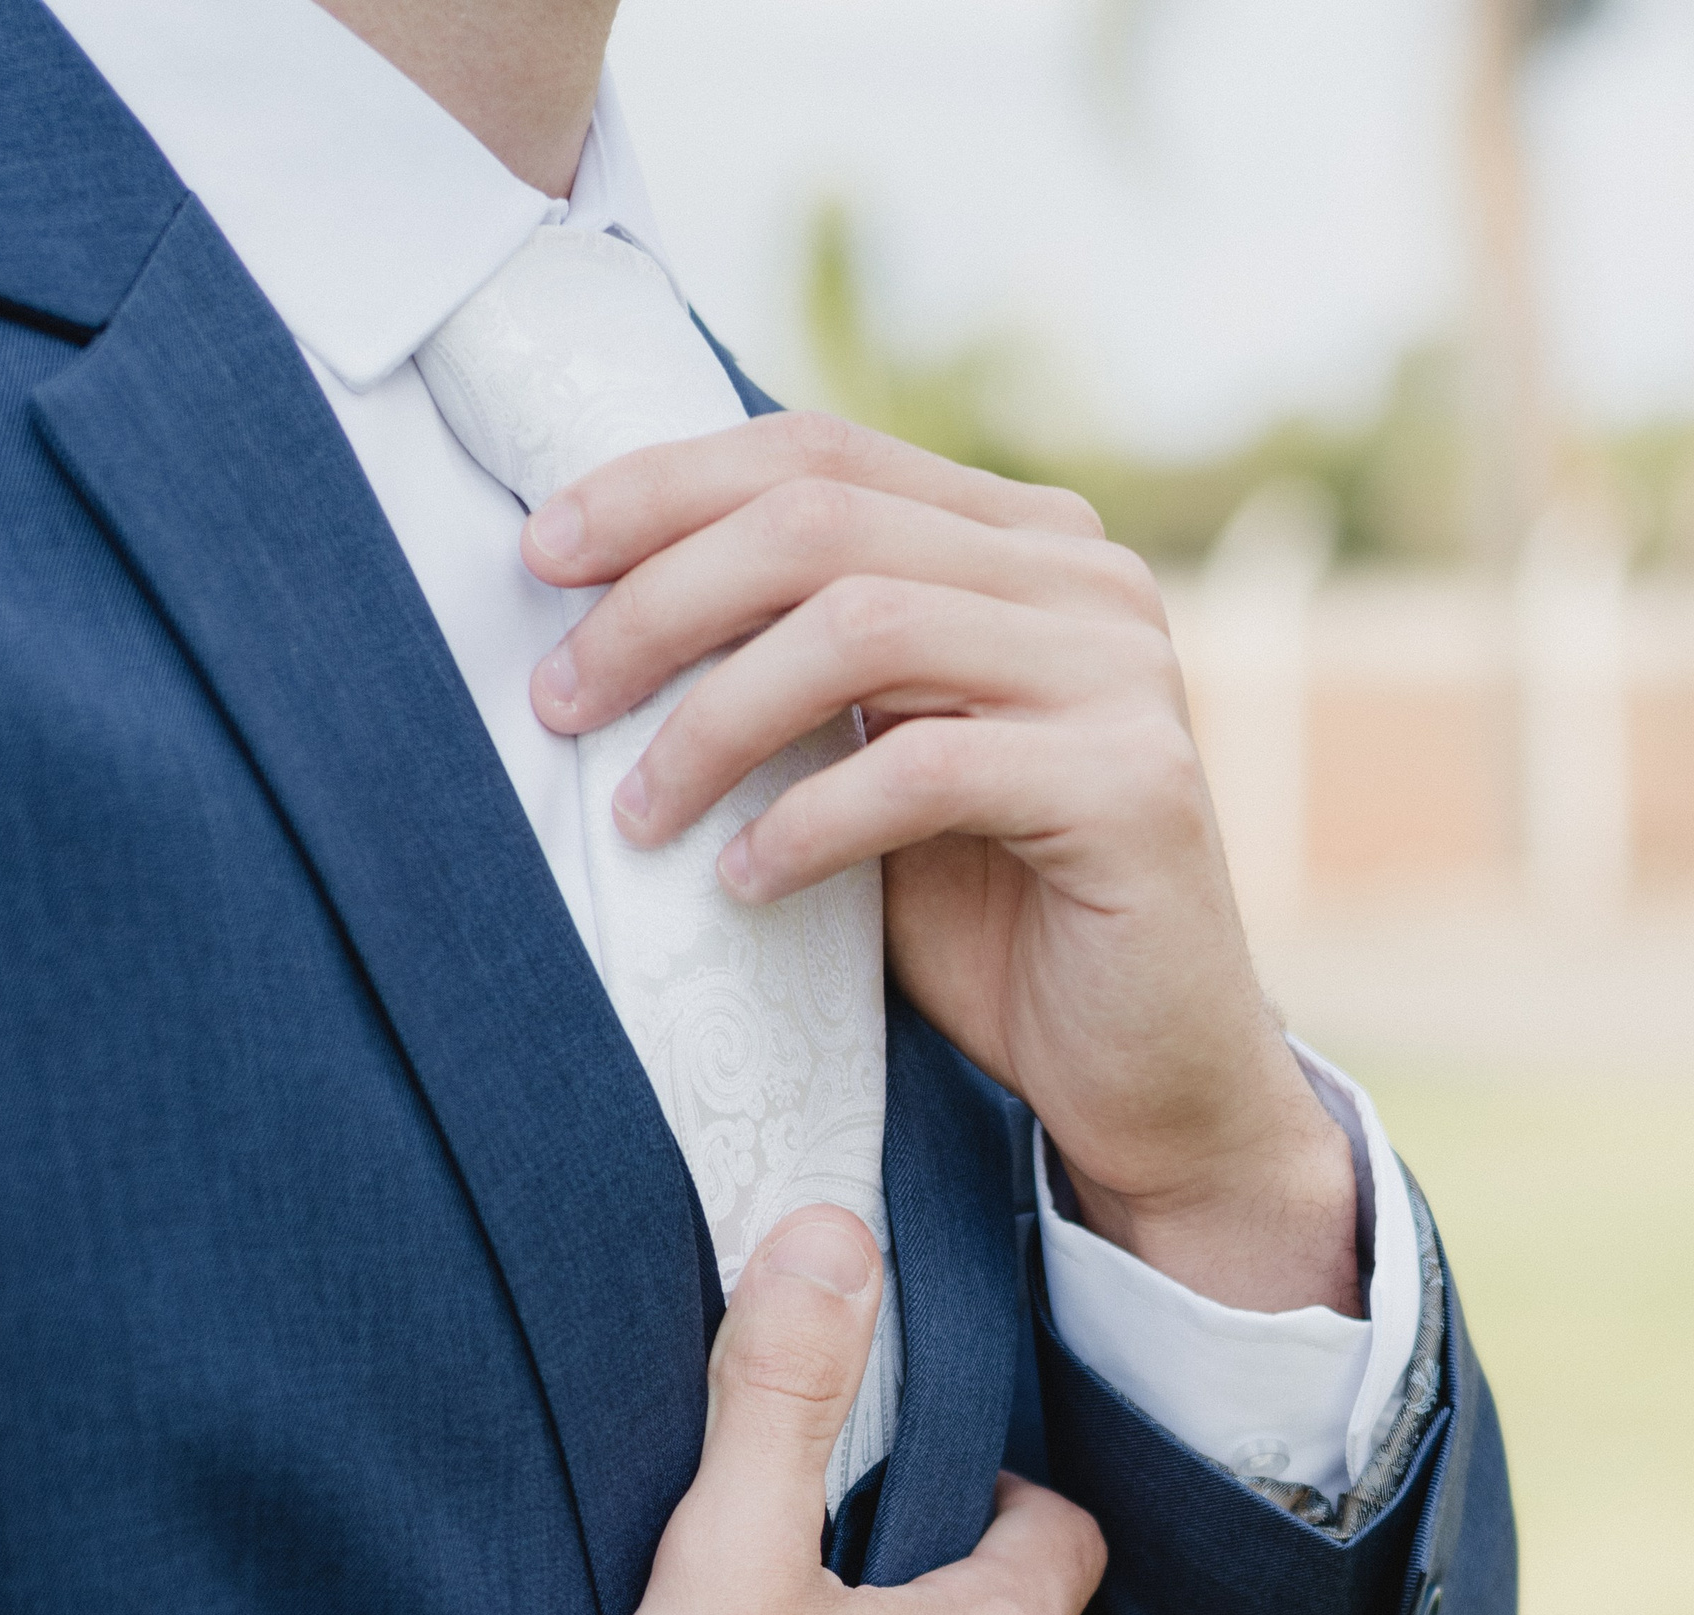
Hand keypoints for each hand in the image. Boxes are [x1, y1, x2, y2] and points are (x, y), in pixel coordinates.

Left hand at [523, 412, 1359, 1317]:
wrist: (1151, 1075)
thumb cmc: (997, 926)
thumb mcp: (881, 766)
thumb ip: (806, 673)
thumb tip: (609, 610)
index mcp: (1025, 544)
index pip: (821, 459)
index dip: (666, 488)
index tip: (542, 555)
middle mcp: (1087, 580)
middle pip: (824, 524)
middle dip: (661, 602)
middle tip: (559, 698)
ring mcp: (1121, 673)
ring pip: (863, 627)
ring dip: (716, 720)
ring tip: (638, 811)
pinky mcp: (1130, 786)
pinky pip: (922, 770)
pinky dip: (806, 824)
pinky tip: (743, 881)